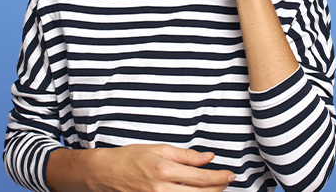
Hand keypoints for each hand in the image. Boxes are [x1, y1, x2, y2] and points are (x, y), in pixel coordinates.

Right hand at [90, 144, 234, 191]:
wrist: (105, 173)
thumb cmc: (130, 158)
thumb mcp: (158, 148)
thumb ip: (185, 155)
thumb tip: (208, 157)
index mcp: (163, 169)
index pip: (200, 177)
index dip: (219, 177)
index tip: (230, 174)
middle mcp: (161, 189)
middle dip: (217, 188)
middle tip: (227, 180)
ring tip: (215, 188)